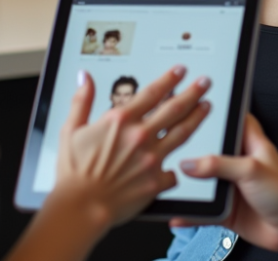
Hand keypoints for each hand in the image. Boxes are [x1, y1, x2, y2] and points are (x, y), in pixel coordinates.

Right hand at [55, 66, 212, 229]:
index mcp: (121, 120)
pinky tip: (186, 163)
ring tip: (206, 107)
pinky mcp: (156, 182)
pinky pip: (174, 172)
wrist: (80, 206)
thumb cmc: (74, 171)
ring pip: (182, 133)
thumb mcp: (71, 129)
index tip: (180, 71)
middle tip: (204, 83)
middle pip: (175, 108)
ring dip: (197, 117)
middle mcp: (140, 136)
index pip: (153, 92)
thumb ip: (82, 101)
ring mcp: (151, 159)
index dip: (169, 79)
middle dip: (193, 92)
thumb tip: (86, 78)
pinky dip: (179, 168)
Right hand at [172, 114, 277, 253]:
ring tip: (165, 179)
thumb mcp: (251, 170)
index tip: (196, 105)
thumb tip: (189, 164)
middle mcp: (238, 163)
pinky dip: (190, 213)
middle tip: (168, 144)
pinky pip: (203, 209)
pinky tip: (177, 214)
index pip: (234, 120)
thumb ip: (219, 165)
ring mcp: (231, 186)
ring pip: (203, 181)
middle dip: (191, 150)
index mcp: (250, 144)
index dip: (218, 112)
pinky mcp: (227, 209)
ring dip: (188, 184)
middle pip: (210, 150)